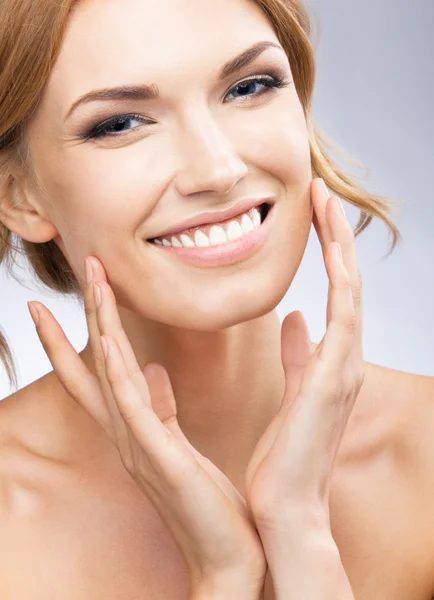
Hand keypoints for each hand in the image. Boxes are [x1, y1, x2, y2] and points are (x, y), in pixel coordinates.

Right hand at [27, 259, 265, 598]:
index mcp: (137, 429)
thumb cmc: (207, 502)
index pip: (102, 371)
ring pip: (110, 375)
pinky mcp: (159, 460)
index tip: (80, 291)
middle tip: (82, 265)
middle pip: (96, 364)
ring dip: (100, 326)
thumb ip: (161, 408)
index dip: (82, 332)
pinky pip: (132, 408)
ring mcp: (138, 447)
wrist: (230, 558)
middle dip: (87, 313)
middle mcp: (128, 434)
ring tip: (92, 282)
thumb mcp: (178, 446)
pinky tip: (106, 341)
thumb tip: (152, 371)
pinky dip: (115, 374)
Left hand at [244, 177, 362, 597]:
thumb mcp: (290, 392)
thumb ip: (297, 354)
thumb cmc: (284, 455)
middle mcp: (346, 359)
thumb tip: (294, 318)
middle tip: (323, 192)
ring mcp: (345, 367)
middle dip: (337, 236)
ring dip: (340, 243)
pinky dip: (340, 275)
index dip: (328, 253)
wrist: (286, 507)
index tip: (314, 216)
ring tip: (326, 200)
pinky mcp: (335, 377)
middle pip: (348, 282)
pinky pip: (344, 312)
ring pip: (350, 289)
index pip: (336, 293)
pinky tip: (331, 242)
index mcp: (332, 361)